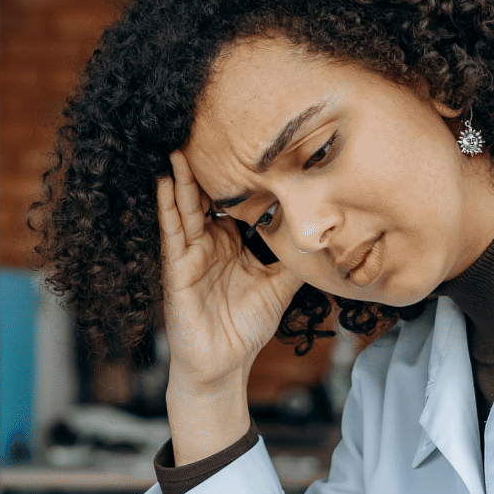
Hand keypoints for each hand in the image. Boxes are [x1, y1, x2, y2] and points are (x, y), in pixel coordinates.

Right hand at [156, 149, 302, 460]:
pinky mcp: (177, 269)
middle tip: (207, 127)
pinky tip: (165, 181)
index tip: (246, 141)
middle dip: (205, 165)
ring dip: (182, 176)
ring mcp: (190, 254)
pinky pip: (172, 232)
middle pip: (206, 196)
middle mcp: (208, 243)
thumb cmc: (246, 327)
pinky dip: (168, 206)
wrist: (224, 366)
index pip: (233, 200)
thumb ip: (297, 258)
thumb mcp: (281, 285)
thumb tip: (328, 235)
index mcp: (231, 243)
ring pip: (186, 207)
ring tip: (179, 143)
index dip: (239, 174)